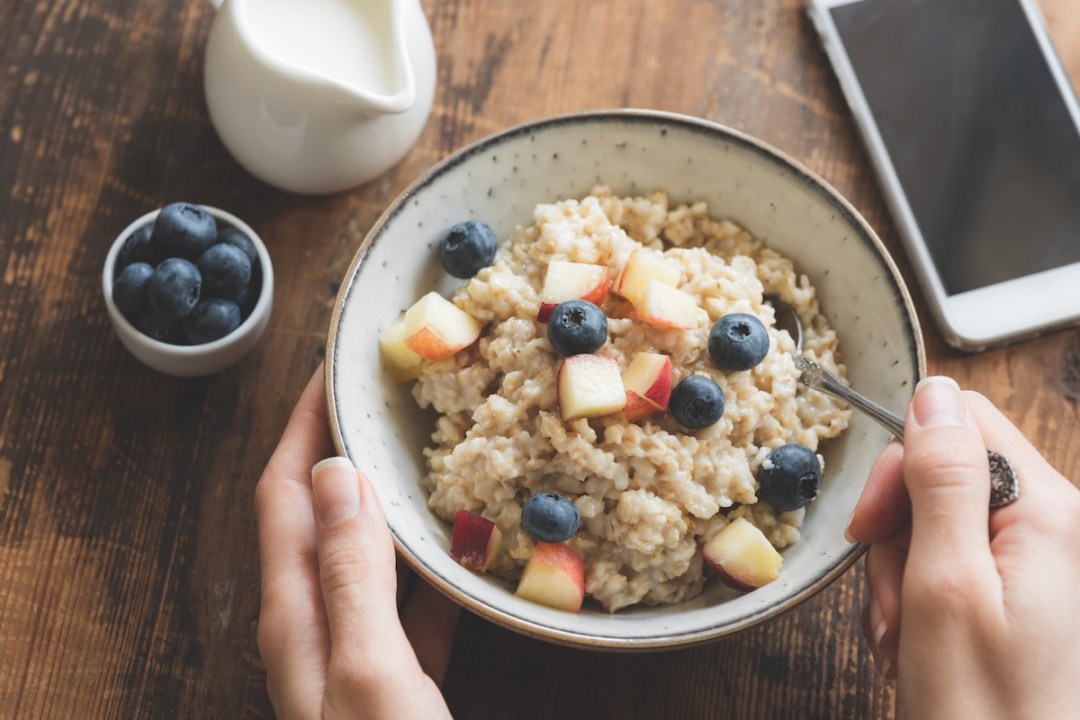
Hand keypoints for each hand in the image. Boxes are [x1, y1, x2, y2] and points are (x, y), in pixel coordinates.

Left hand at [255, 365, 455, 718]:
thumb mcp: (369, 667)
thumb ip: (352, 573)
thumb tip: (338, 472)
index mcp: (295, 613)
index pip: (286, 491)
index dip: (305, 423)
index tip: (333, 369)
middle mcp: (315, 624)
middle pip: (324, 514)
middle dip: (349, 450)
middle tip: (391, 399)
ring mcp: (353, 651)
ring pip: (371, 554)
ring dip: (394, 502)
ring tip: (434, 455)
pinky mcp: (395, 677)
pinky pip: (412, 602)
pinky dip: (435, 568)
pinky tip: (469, 551)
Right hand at [847, 376, 1079, 717]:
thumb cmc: (985, 711)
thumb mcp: (945, 586)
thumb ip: (942, 482)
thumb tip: (933, 393)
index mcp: (1047, 512)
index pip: (960, 422)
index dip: (901, 465)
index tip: (873, 524)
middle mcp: (1048, 526)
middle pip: (939, 475)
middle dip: (896, 533)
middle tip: (893, 599)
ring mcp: (1030, 562)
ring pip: (929, 523)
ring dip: (898, 577)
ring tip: (905, 635)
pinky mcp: (1010, 592)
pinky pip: (939, 563)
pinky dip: (911, 600)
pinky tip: (913, 644)